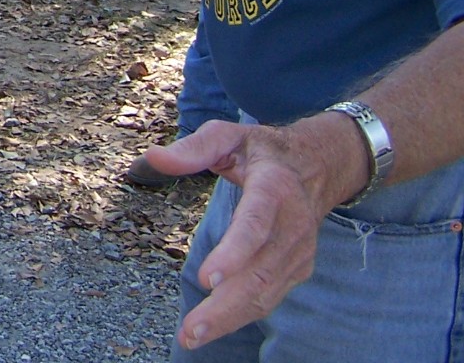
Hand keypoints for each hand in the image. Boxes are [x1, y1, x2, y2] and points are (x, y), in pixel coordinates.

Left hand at [149, 115, 366, 349]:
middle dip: (224, 306)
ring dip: (229, 319)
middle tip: (190, 329)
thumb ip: (193, 148)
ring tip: (192, 336)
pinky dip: (242, 316)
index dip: (235, 252)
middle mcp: (292, 225)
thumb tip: (153, 158)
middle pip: (259, 272)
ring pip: (265, 293)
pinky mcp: (298, 268)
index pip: (256, 224)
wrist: (317, 166)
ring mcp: (299, 251)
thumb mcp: (227, 135)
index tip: (209, 279)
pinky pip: (269, 297)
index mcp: (274, 187)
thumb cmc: (260, 150)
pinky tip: (213, 328)